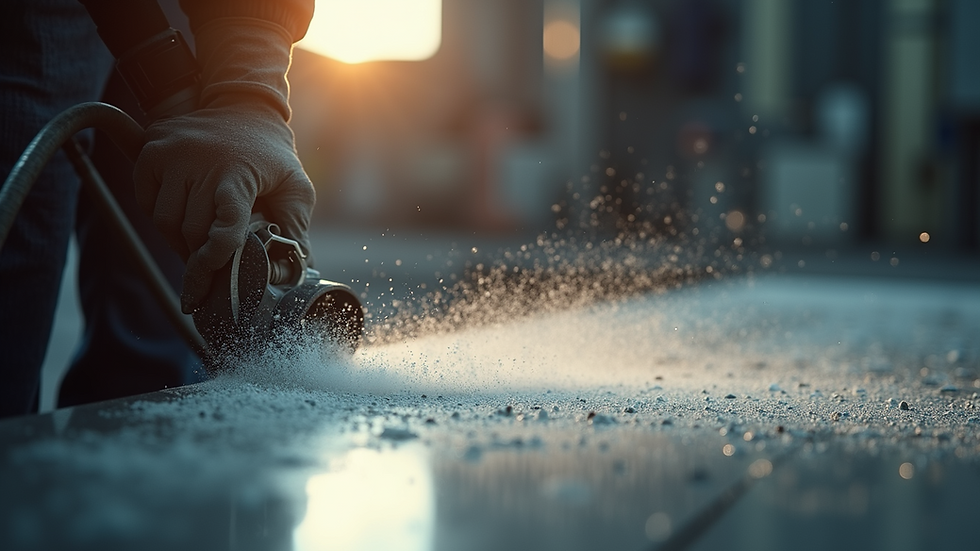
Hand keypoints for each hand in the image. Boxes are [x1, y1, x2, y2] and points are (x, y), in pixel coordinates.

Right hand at [132, 17, 313, 313]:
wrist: (241, 105)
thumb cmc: (272, 155)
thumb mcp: (295, 188)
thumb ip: (294, 231)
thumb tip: (294, 276)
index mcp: (239, 173)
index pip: (223, 227)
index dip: (216, 260)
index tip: (209, 282)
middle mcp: (200, 162)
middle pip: (191, 232)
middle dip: (202, 255)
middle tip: (213, 265)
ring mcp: (171, 156)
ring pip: (166, 222)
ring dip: (181, 241)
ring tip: (199, 242)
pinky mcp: (151, 154)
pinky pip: (148, 205)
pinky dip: (162, 219)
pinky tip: (184, 217)